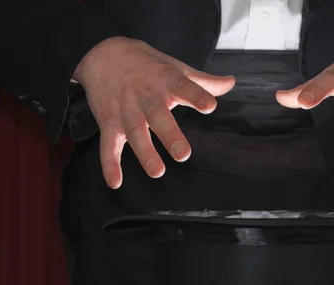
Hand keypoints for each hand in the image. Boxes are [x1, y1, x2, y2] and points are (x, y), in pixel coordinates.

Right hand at [73, 37, 235, 188]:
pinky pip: (107, 144)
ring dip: (145, 153)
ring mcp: (125, 110)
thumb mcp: (174, 68)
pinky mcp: (108, 121)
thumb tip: (231, 82)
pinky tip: (116, 182)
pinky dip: (109, 164)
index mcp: (166, 81)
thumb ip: (203, 82)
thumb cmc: (146, 66)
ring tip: (157, 171)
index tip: (210, 106)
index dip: (197, 96)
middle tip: (183, 155)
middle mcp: (145, 96)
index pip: (184, 87)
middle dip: (170, 135)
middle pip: (158, 116)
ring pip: (134, 132)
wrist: (102, 54)